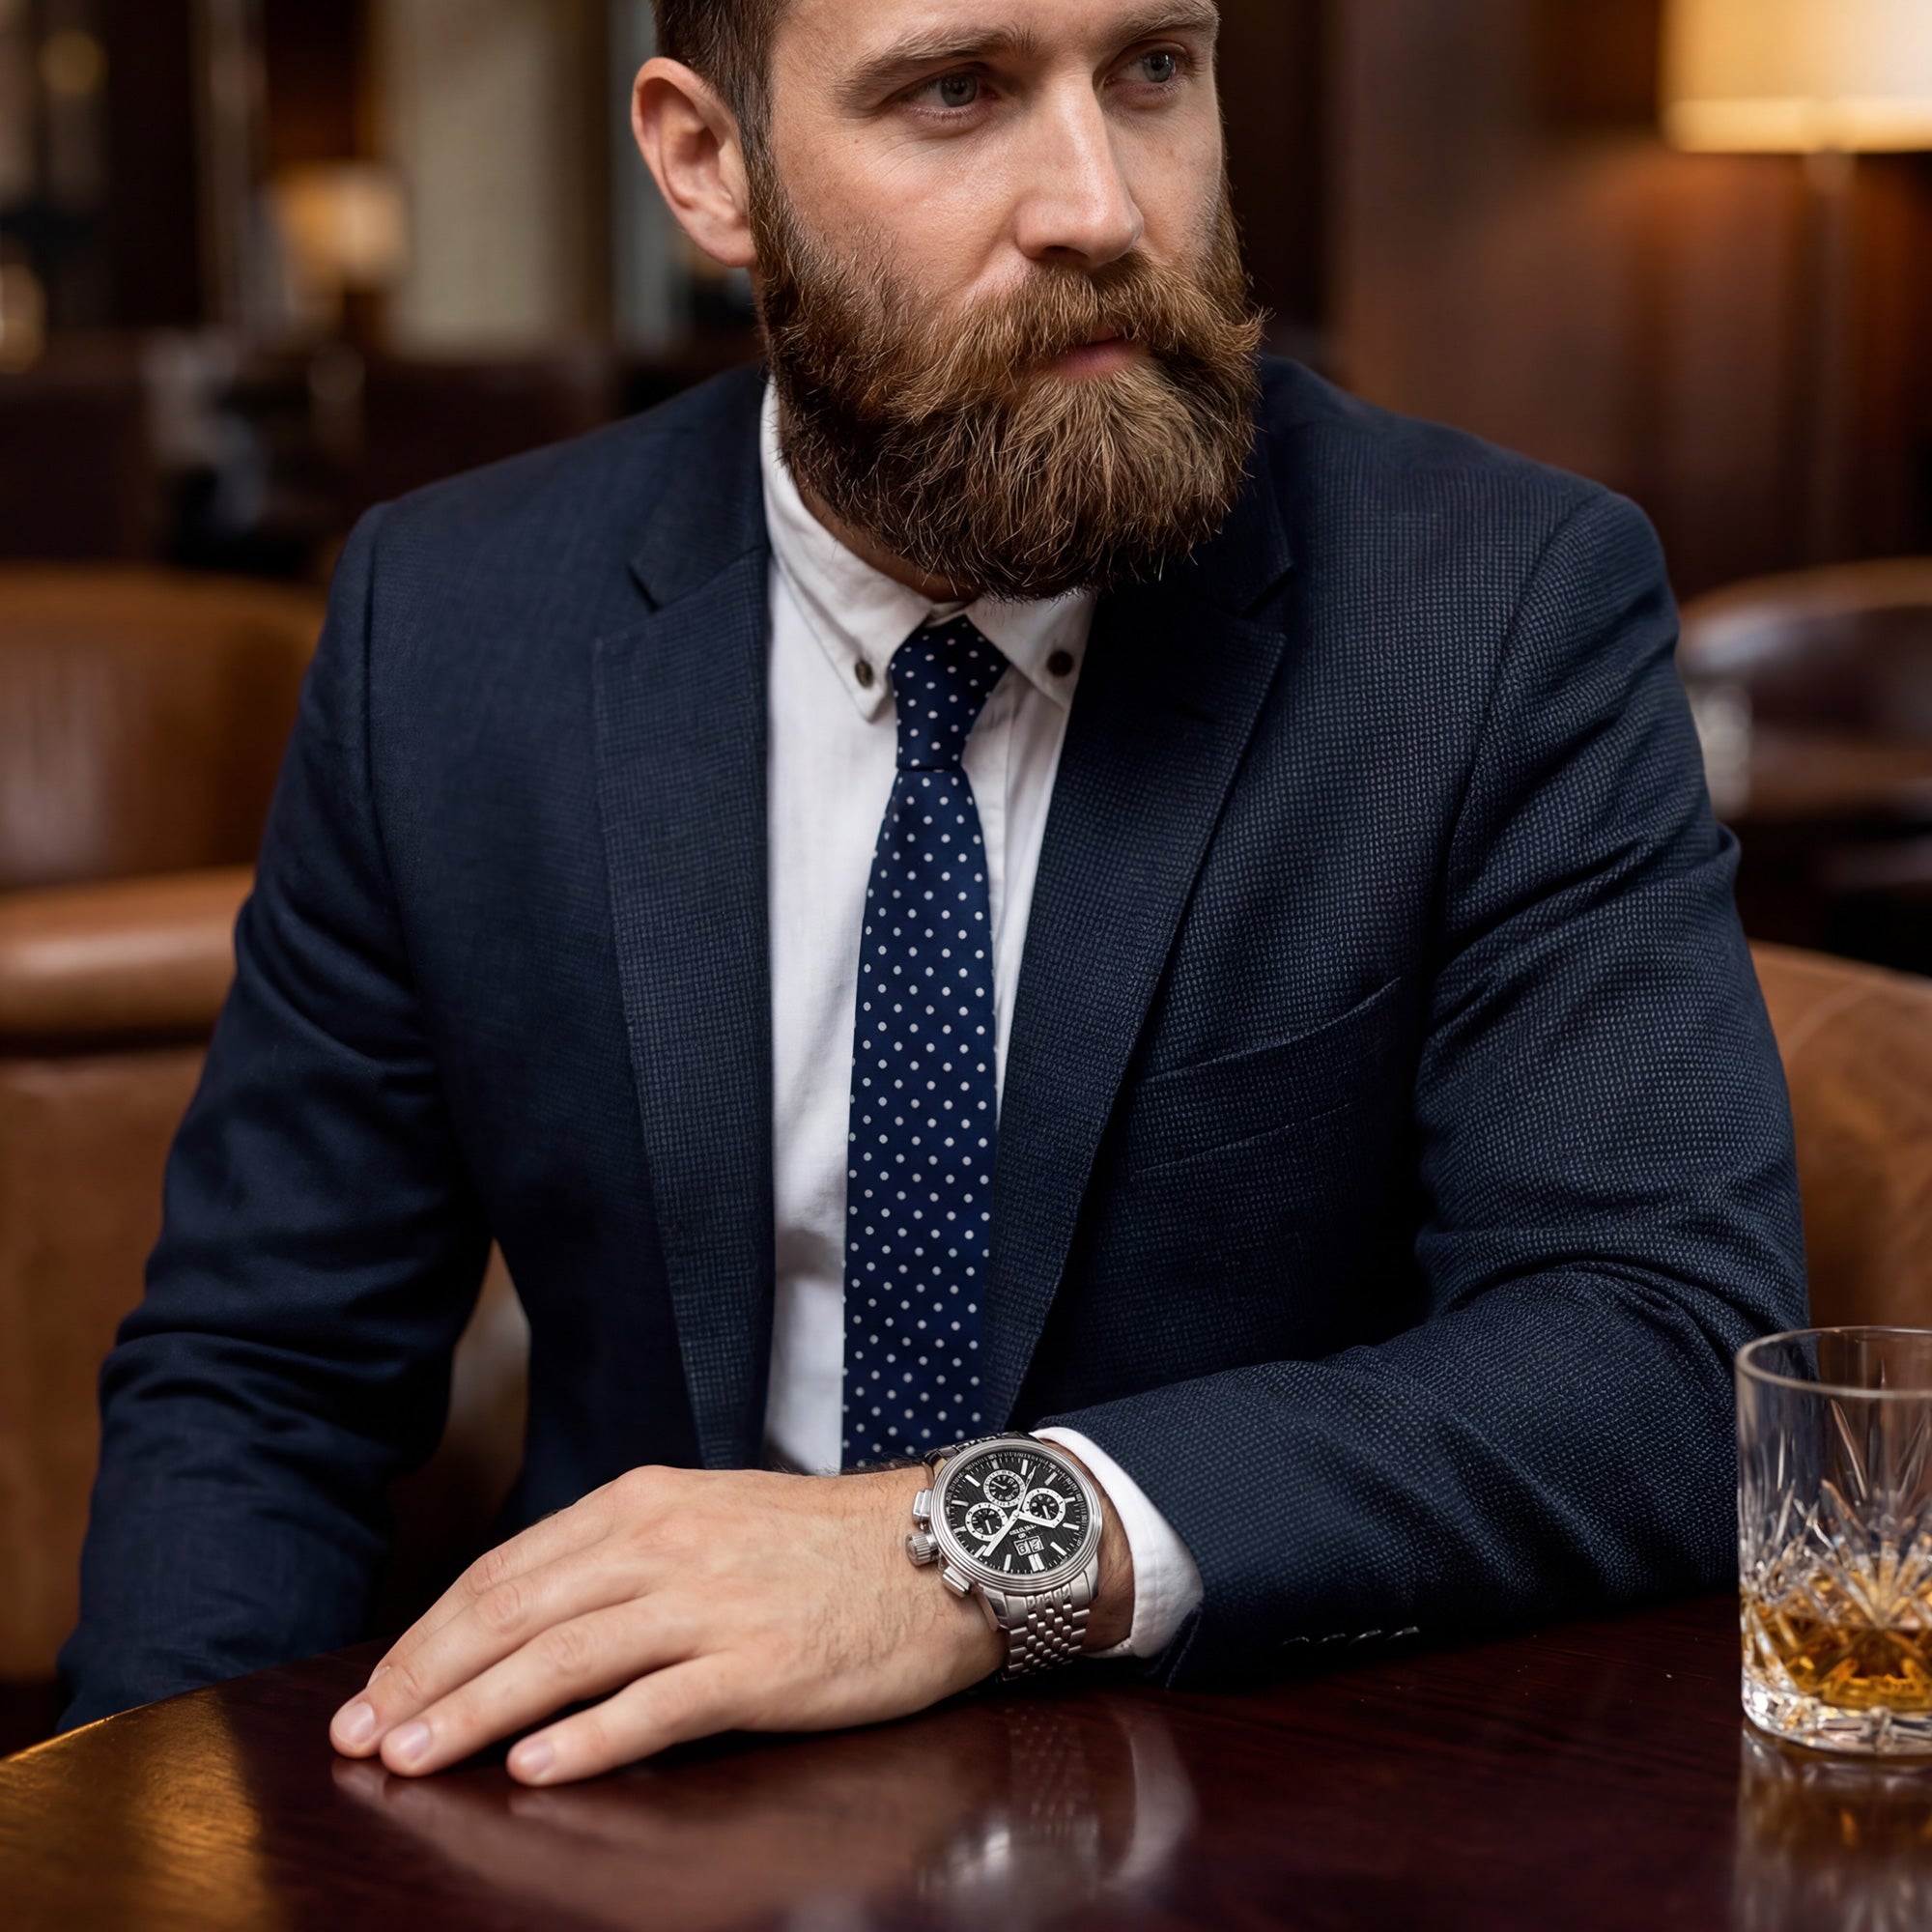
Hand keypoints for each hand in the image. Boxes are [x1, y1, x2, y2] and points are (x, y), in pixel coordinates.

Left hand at [329, 1460, 1131, 1786]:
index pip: (507, 1570)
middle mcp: (665, 1544)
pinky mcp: (760, 1665)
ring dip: (476, 1713)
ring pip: (565, 1659)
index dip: (430, 1634)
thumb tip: (528, 1622)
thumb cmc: (823, 1545)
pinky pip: (654, 1706)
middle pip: (516, 1614)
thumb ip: (625, 1559)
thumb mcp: (711, 1519)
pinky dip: (586, 1739)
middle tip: (363, 1737)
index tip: (376, 1689)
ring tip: (414, 1758)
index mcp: (645, 1502)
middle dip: (426, 1679)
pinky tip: (534, 1769)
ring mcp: (712, 1603)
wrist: (942, 1549)